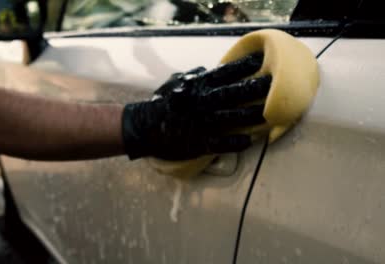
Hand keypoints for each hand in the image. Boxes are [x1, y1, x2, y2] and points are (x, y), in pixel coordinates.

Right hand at [122, 53, 270, 159]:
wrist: (144, 127)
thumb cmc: (161, 103)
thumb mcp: (174, 83)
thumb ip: (192, 75)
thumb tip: (207, 68)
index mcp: (197, 86)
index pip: (224, 73)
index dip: (244, 66)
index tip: (262, 60)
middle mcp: (202, 102)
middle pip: (233, 93)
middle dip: (254, 87)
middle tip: (272, 83)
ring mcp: (201, 123)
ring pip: (231, 118)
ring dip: (250, 115)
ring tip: (268, 114)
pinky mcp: (198, 143)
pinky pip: (220, 143)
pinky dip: (234, 142)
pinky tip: (249, 141)